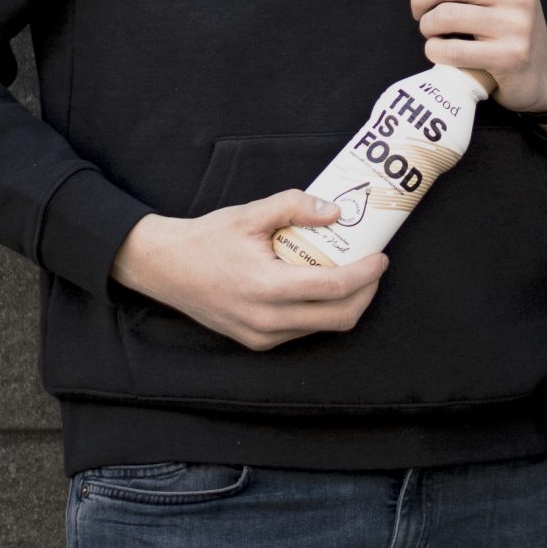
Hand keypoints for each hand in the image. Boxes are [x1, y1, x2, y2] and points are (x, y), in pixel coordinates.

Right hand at [109, 190, 388, 351]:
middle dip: (365, 293)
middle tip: (374, 267)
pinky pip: (302, 332)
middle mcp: (266, 320)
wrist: (165, 268)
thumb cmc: (207, 239)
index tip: (381, 257)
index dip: (366, 274)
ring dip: (346, 304)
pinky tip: (322, 285)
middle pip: (338, 318)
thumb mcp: (251, 213)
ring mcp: (261, 336)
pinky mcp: (256, 342)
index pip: (333, 288)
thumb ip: (295, 206)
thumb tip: (335, 211)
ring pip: (323, 328)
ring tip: (352, 273)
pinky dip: (321, 311)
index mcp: (266, 287)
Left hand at [409, 0, 546, 122]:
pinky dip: (434, 50)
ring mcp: (516, 24)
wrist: (540, 65)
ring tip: (431, 29)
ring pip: (444, 17)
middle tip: (419, 11)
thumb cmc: (508, 17)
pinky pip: (452, 51)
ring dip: (426, 26)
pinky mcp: (509, 56)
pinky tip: (437, 49)